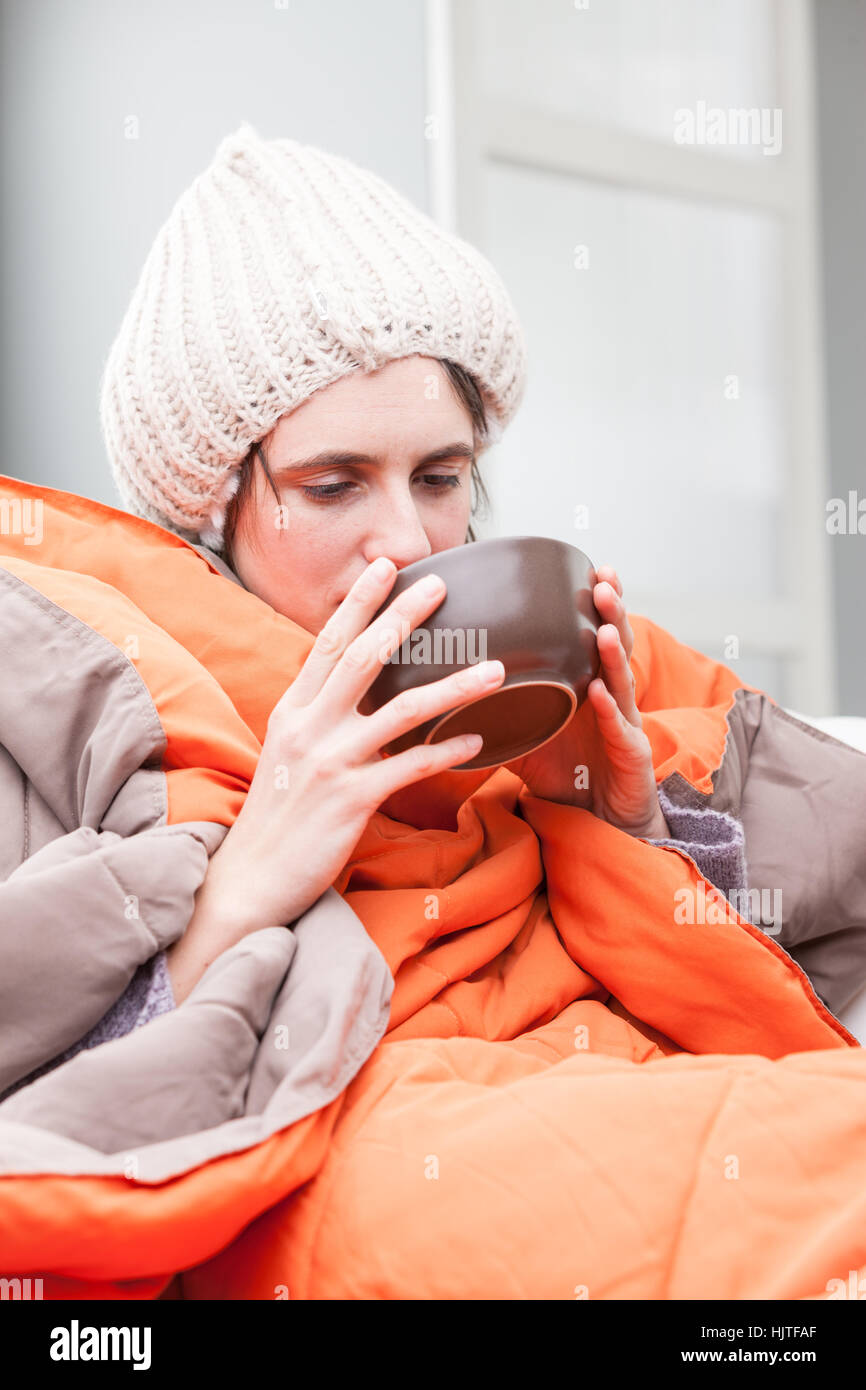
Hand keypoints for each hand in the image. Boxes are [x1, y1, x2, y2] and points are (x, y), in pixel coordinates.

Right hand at [200, 557, 506, 936]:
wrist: (251, 877)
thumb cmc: (277, 815)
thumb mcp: (288, 752)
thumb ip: (318, 716)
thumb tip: (354, 686)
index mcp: (293, 710)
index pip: (327, 641)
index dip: (359, 602)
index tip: (385, 566)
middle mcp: (308, 727)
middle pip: (363, 657)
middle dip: (404, 616)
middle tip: (442, 584)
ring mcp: (330, 762)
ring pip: (401, 710)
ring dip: (453, 686)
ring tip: (494, 670)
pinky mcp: (351, 799)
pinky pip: (410, 766)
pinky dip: (447, 752)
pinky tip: (479, 742)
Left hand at [506, 565, 668, 837]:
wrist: (599, 825)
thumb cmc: (566, 775)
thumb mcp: (525, 738)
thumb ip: (495, 712)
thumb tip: (442, 696)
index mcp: (587, 685)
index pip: (594, 635)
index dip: (597, 603)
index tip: (590, 568)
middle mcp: (610, 698)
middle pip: (616, 646)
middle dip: (612, 611)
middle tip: (603, 579)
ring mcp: (625, 724)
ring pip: (623, 681)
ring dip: (612, 652)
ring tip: (603, 625)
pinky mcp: (631, 757)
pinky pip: (619, 730)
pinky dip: (609, 711)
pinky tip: (598, 694)